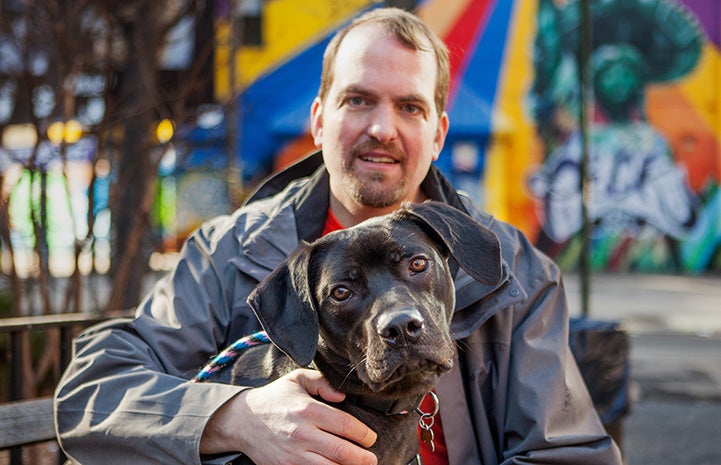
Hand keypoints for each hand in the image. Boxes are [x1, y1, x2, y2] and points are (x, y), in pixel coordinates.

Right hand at [200, 369, 377, 464]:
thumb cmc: (274, 398)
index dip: (364, 434)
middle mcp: (302, 434)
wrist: (241, 421)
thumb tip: (343, 395)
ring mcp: (293, 455)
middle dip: (363, 458)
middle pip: (342, 451)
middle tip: (372, 458)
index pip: (346, 425)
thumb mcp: (297, 379)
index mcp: (308, 410)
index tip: (371, 438)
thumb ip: (322, 382)